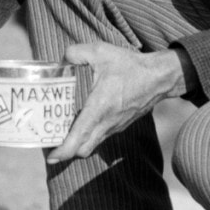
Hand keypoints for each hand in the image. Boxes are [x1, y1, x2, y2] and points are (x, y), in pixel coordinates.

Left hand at [46, 43, 186, 163]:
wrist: (160, 77)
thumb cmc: (131, 66)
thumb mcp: (100, 51)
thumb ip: (75, 53)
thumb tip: (61, 60)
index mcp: (99, 108)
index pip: (78, 139)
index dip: (62, 152)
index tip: (50, 157)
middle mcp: (106, 122)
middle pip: (82, 150)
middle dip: (66, 152)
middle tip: (50, 143)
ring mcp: (114, 126)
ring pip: (92, 145)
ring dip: (76, 144)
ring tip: (61, 135)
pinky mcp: (120, 125)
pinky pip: (100, 136)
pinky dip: (88, 136)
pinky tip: (80, 123)